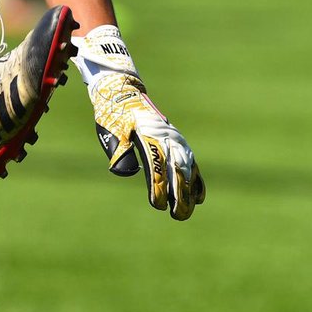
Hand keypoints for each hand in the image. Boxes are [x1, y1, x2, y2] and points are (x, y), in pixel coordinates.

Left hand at [89, 72, 205, 220]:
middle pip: (177, 170)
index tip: (158, 205)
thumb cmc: (116, 117)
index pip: (157, 166)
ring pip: (187, 169)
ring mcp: (176, 141)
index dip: (159, 186)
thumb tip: (125, 171)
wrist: (125, 96)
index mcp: (150, 136)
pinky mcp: (179, 143)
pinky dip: (196, 180)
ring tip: (186, 211)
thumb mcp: (113, 132)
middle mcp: (168, 139)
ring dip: (188, 191)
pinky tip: (198, 197)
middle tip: (178, 215)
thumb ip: (120, 150)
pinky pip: (192, 164)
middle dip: (179, 195)